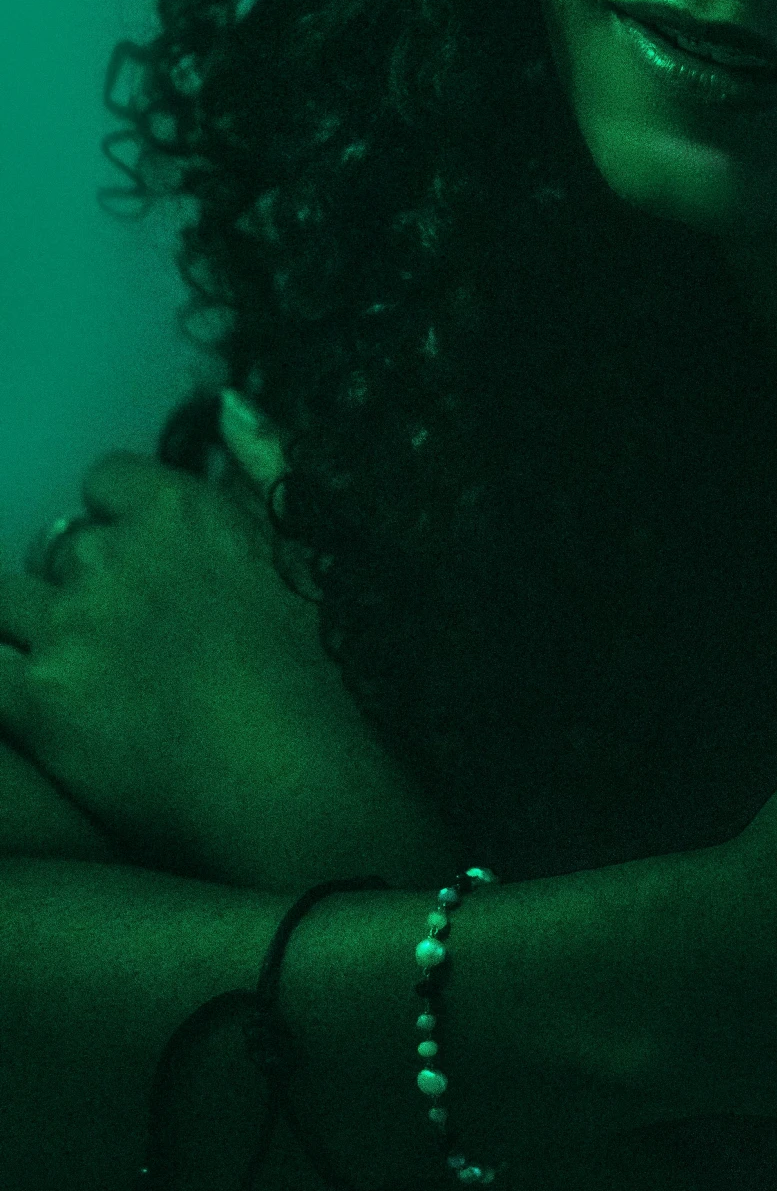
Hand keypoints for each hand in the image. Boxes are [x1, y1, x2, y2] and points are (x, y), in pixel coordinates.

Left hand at [0, 395, 455, 890]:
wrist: (306, 789)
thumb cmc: (330, 676)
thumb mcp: (313, 549)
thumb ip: (267, 461)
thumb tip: (228, 401)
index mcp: (185, 510)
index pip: (105, 482)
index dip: (120, 525)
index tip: (147, 572)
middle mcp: (116, 557)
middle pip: (59, 548)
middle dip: (82, 588)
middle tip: (127, 647)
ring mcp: (71, 629)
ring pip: (7, 602)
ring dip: (36, 633)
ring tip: (81, 682)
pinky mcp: (38, 703)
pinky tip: (25, 694)